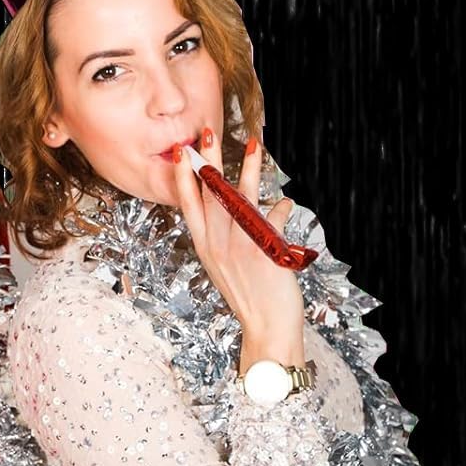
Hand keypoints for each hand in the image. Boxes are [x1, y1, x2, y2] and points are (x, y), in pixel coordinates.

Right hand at [172, 128, 305, 370]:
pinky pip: (274, 221)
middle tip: (204, 134)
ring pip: (241, 200)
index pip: (188, 203)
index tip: (179, 151)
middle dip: (208, 161)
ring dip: (247, 170)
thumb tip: (255, 208)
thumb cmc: (250, 298)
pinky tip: (285, 201)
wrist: (267, 331)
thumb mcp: (226, 266)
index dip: (184, 175)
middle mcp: (217, 244)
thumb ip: (229, 237)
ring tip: (253, 146)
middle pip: (210, 194)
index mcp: (204, 246)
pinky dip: (281, 209)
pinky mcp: (264, 253)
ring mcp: (240, 248)